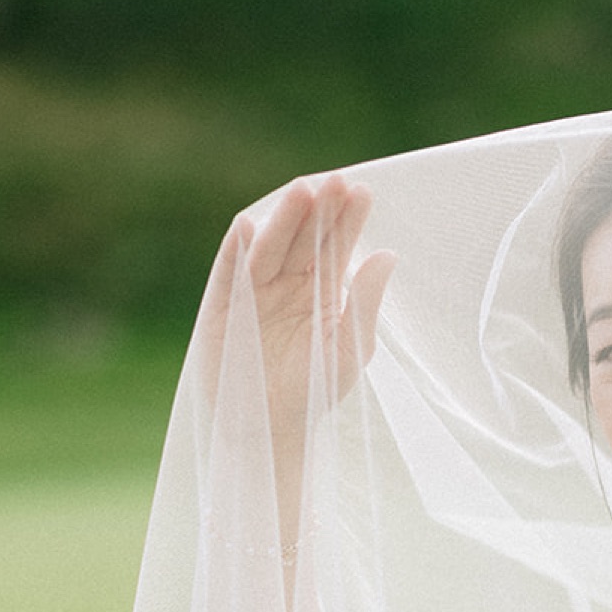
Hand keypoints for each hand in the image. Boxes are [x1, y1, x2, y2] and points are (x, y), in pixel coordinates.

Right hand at [198, 172, 389, 438]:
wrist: (272, 429)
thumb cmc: (316, 390)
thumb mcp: (349, 349)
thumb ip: (364, 303)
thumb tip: (387, 255)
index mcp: (322, 289)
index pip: (336, 246)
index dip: (347, 220)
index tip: (362, 193)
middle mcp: (288, 283)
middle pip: (304, 239)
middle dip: (319, 211)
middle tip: (335, 181)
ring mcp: (254, 292)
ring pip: (269, 248)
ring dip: (283, 220)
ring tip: (301, 192)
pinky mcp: (224, 308)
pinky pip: (229, 274)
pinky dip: (235, 251)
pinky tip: (247, 225)